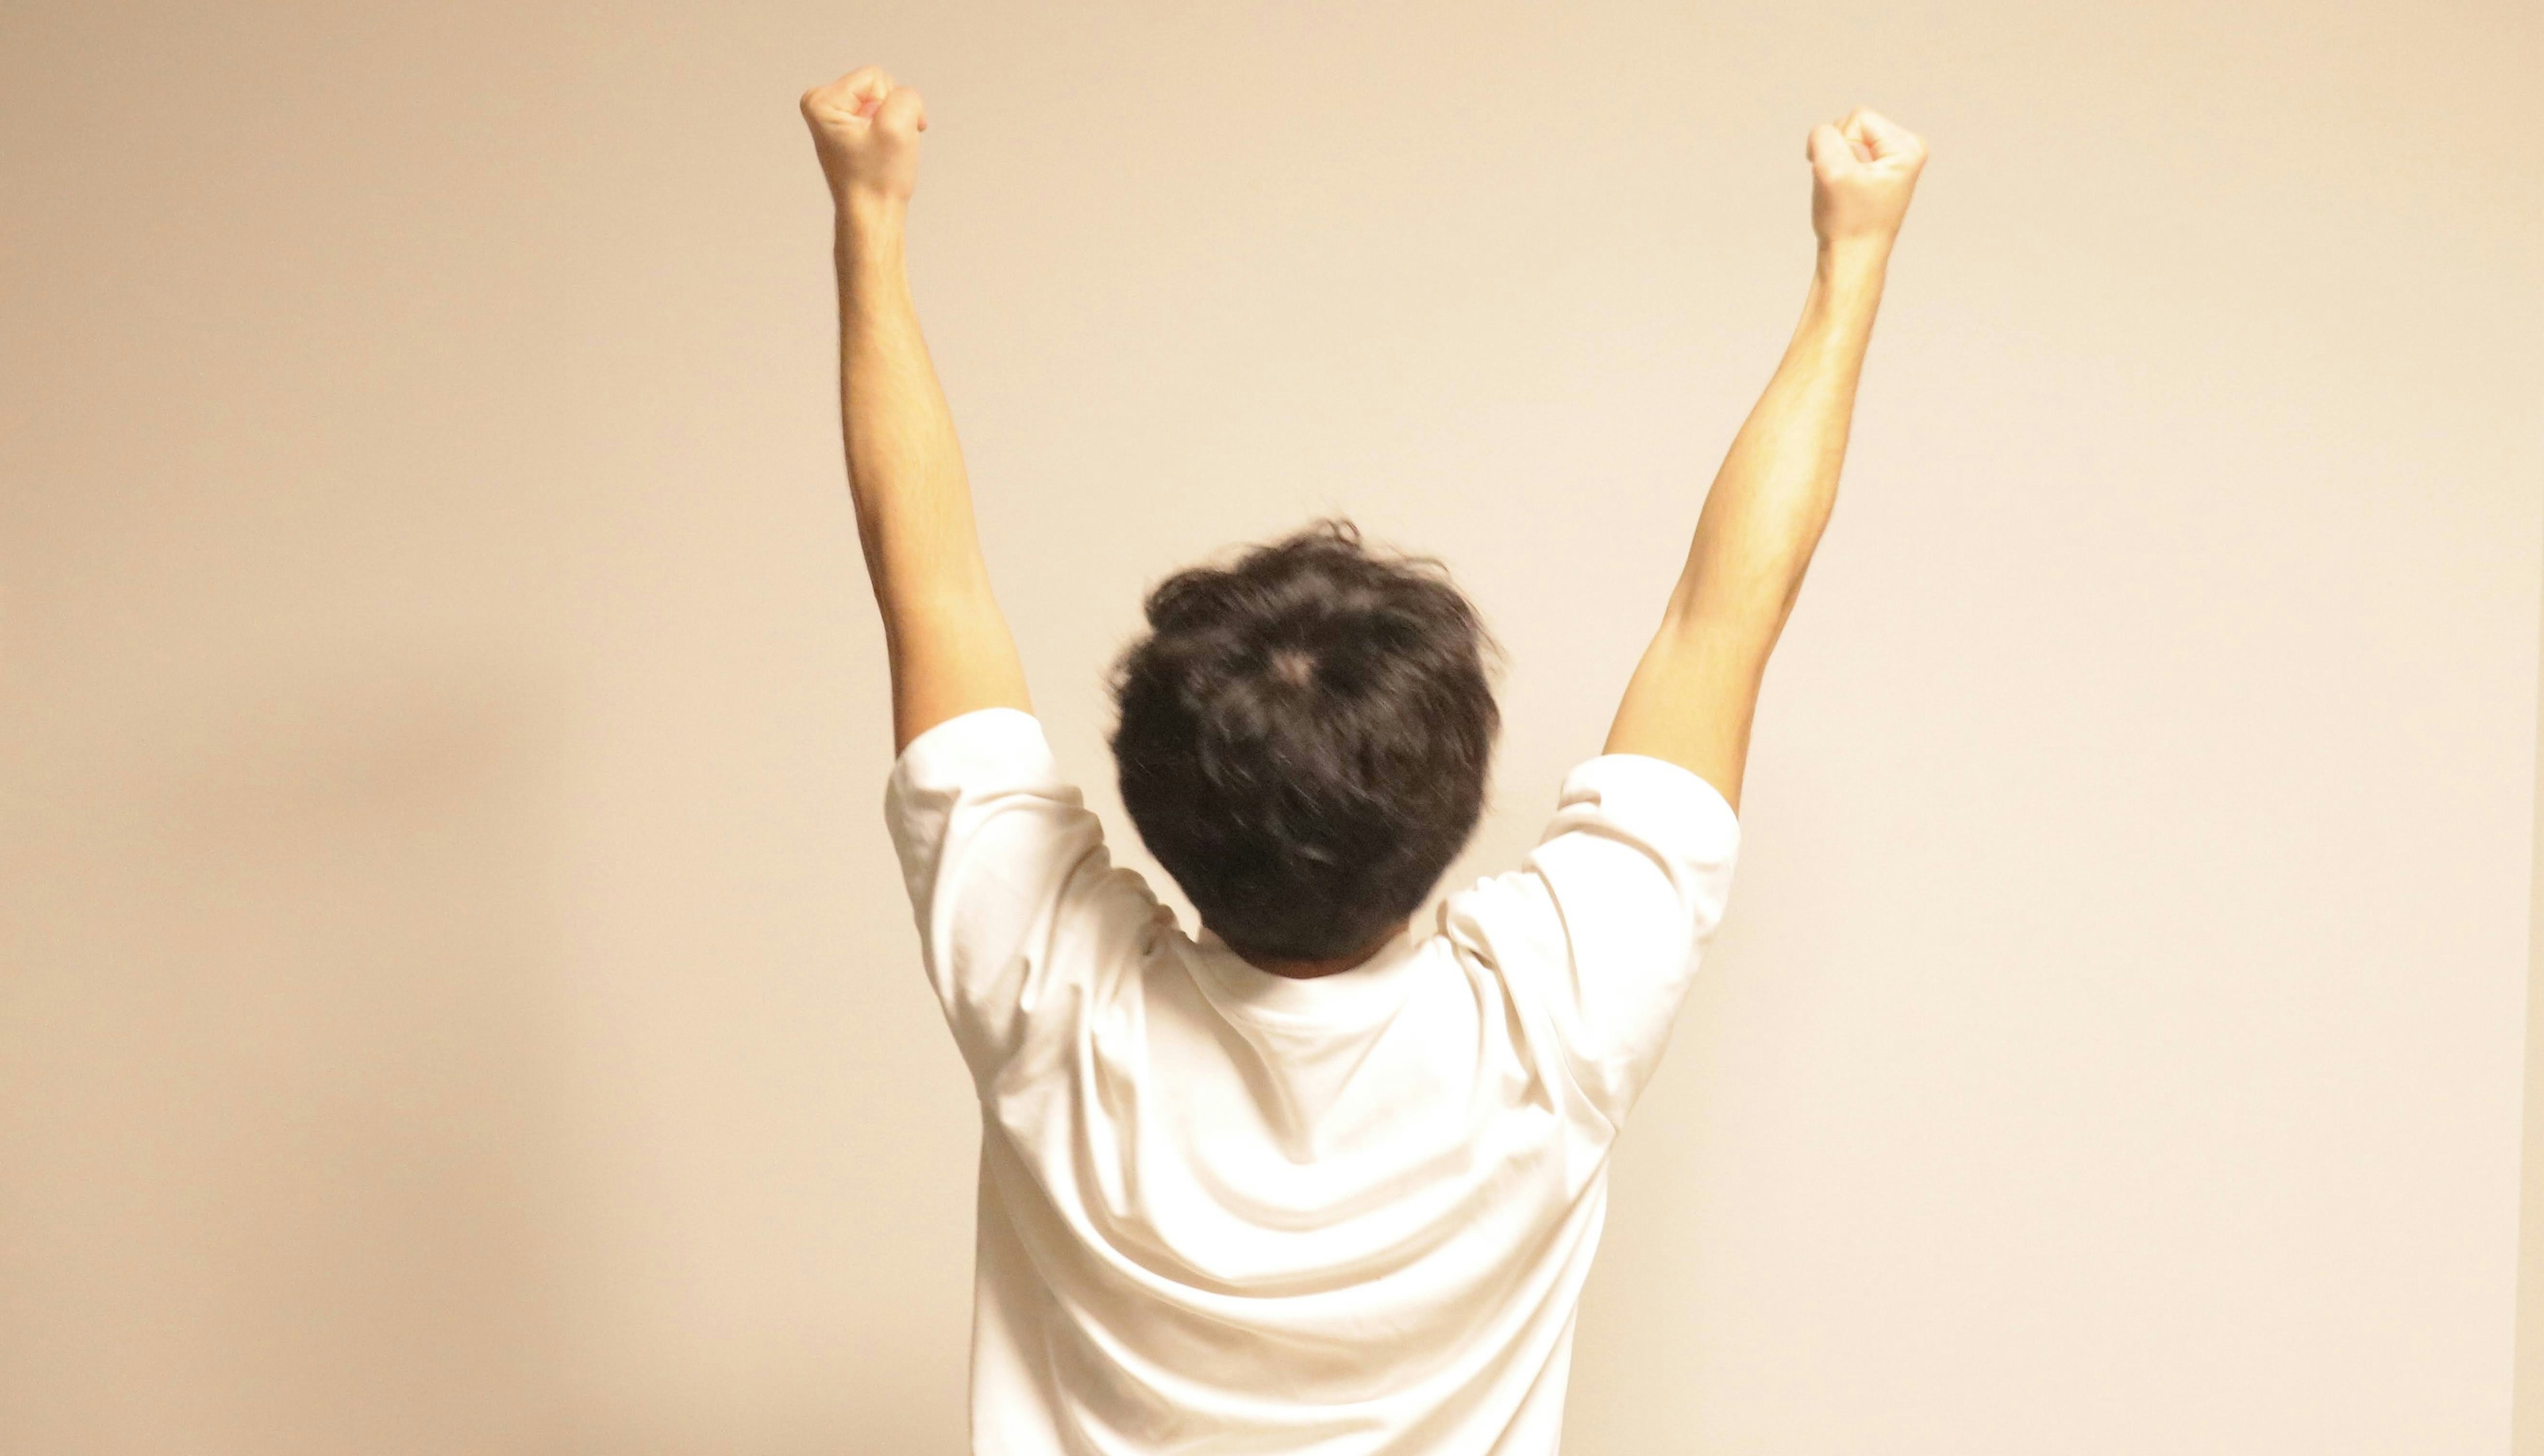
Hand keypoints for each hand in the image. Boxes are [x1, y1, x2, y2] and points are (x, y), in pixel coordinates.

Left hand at [802, 64, 928, 213]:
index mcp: (821, 100)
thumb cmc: (879, 178)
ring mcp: (832, 116)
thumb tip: (904, 101)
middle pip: (878, 86)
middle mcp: (819, 104)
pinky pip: (879, 114)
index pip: (877, 78)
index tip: (884, 138)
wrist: (872, 215)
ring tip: (881, 152)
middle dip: (891, 114)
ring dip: (892, 124)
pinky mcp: (845, 127)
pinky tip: (880, 153)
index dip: (892, 106)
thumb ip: (907, 96)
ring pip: (882, 100)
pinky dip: (888, 132)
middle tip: (883, 147)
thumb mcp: (899, 127)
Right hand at [1807, 108, 1925, 253]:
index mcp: (1908, 147)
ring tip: (1844, 192)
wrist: (1851, 260)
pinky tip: (1843, 194)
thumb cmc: (1848, 223)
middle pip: (1852, 124)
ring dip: (1833, 164)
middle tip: (1844, 187)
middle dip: (1837, 153)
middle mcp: (1906, 149)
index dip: (1839, 145)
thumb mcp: (1832, 172)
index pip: (1857, 118)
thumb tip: (1822, 134)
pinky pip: (1844, 154)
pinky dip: (1835, 171)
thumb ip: (1824, 136)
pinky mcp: (1877, 169)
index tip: (1845, 178)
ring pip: (1844, 139)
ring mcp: (1892, 159)